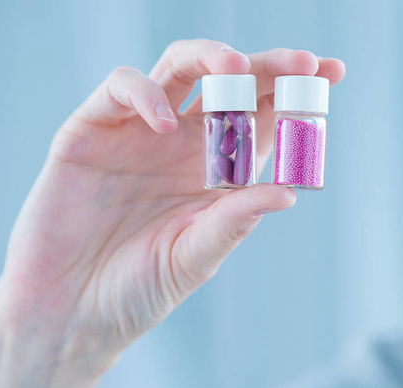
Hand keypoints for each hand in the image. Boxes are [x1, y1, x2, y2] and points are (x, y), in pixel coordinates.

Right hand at [0, 39, 345, 368]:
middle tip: (300, 64)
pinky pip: (120, 89)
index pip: (264, 115)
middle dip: (267, 65)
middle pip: (229, 81)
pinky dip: (144, 94)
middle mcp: (182, 141)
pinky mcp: (89, 132)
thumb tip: (290, 192)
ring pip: (178, 66)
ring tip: (236, 69)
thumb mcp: (196, 257)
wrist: (69, 315)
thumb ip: (235, 222)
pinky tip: (164, 122)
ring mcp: (137, 132)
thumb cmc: (137, 291)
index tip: (333, 72)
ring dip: (210, 57)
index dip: (296, 90)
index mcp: (217, 168)